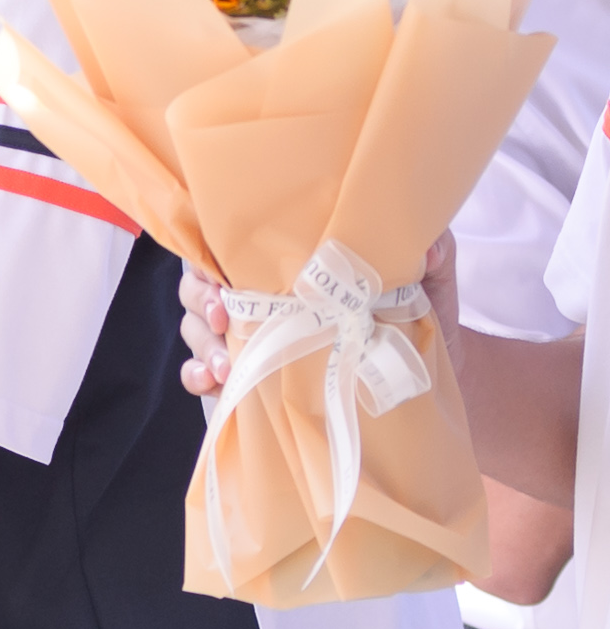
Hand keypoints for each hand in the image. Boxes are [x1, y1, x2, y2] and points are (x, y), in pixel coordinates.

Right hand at [177, 235, 457, 395]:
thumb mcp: (433, 286)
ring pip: (195, 329)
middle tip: (223, 318)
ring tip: (228, 366)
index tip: (226, 276)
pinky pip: (202, 375)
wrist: (427, 384)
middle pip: (199, 286)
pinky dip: (197, 377)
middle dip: (201, 300)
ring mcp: (248, 340)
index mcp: (289, 265)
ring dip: (202, 344)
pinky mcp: (247, 381)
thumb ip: (433, 255)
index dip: (215, 256)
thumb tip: (426, 244)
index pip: (230, 245)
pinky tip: (214, 383)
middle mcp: (260, 298)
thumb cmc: (421, 324)